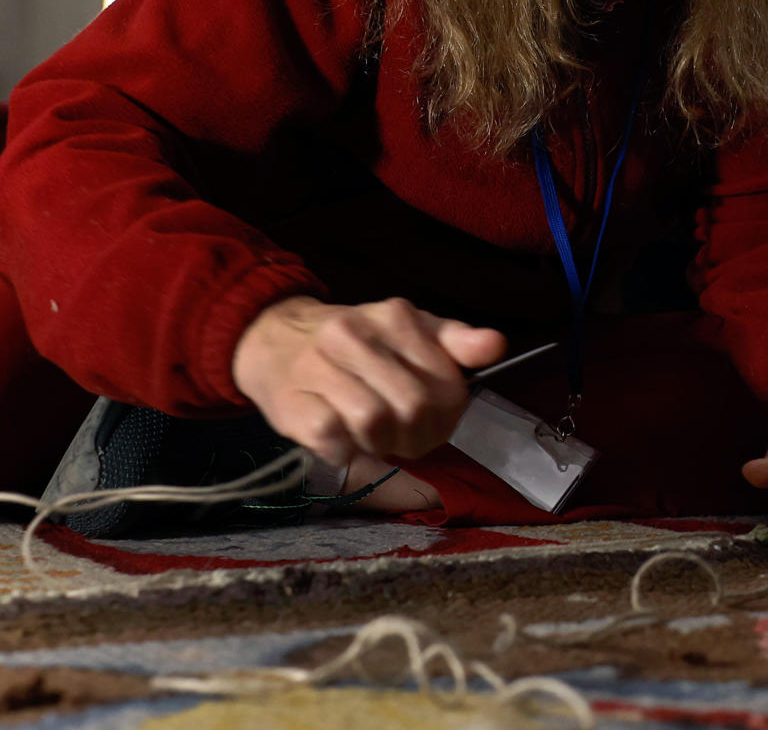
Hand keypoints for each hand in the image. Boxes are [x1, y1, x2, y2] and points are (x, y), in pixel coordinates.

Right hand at [232, 295, 507, 466]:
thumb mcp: (405, 330)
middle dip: (416, 436)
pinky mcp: (292, 404)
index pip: (447, 384)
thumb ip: (453, 340)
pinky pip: (335, 440)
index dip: (446, 417)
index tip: (430, 420)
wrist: (271, 338)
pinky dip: (346, 451)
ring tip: (372, 437)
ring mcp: (319, 368)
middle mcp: (354, 334)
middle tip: (402, 437)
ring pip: (375, 422)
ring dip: (381, 444)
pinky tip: (343, 439)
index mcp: (394, 317)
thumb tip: (496, 345)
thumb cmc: (350, 342)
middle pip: (413, 407)